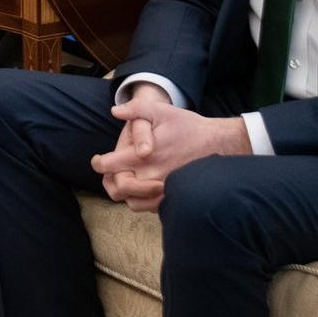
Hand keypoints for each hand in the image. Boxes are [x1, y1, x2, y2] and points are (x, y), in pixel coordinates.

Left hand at [91, 90, 252, 213]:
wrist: (219, 144)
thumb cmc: (189, 127)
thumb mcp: (162, 110)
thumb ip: (136, 109)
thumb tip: (115, 111)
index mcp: (143, 156)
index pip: (108, 166)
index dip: (98, 163)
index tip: (98, 160)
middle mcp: (150, 176)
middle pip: (116, 189)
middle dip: (110, 180)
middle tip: (111, 172)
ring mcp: (163, 190)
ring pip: (131, 202)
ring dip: (126, 192)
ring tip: (126, 179)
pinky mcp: (173, 197)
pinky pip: (150, 207)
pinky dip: (142, 200)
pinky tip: (143, 186)